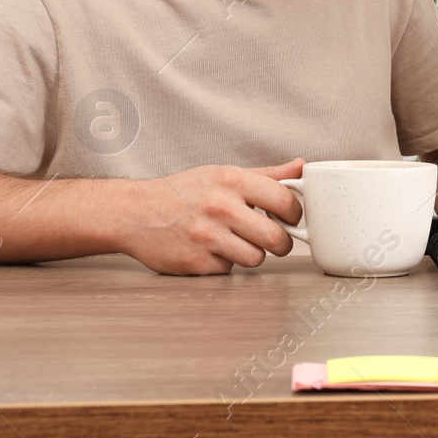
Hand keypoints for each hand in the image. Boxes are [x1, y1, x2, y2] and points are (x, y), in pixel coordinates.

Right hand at [119, 158, 305, 274]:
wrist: (135, 213)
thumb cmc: (183, 192)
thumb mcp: (223, 174)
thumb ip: (267, 174)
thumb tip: (301, 167)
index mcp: (232, 180)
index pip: (284, 200)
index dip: (295, 213)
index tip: (290, 218)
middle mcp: (220, 207)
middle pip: (276, 238)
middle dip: (282, 243)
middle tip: (275, 240)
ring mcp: (206, 236)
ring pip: (256, 258)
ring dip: (253, 254)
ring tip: (240, 243)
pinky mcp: (195, 262)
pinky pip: (229, 270)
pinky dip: (225, 264)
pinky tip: (213, 250)